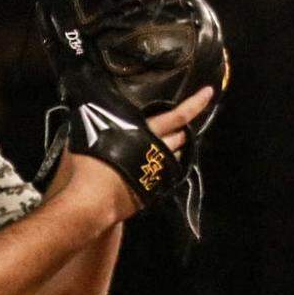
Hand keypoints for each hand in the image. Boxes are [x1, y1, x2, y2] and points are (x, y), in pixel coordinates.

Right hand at [65, 86, 215, 221]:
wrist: (93, 202)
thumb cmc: (88, 165)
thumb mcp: (86, 135)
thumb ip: (91, 122)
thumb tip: (84, 110)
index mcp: (145, 133)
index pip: (178, 116)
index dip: (195, 103)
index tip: (209, 91)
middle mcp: (157, 151)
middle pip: (180, 137)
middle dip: (183, 129)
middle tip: (183, 123)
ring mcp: (157, 173)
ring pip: (175, 157)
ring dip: (174, 149)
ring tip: (166, 144)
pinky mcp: (153, 192)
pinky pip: (164, 176)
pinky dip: (162, 168)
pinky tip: (152, 167)